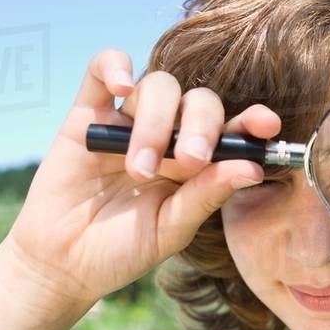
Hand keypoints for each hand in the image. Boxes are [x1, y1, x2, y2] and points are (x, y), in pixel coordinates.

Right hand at [5, 48, 279, 308]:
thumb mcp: (171, 229)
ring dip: (156, 123)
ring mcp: (128, 121)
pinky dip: (115, 67)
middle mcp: (168, 136)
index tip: (267, 125)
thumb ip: (207, 196)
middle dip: (201, 126)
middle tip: (189, 161)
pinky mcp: (87, 114)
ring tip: (141, 169)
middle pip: (198, 102)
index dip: (251, 121)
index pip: (232, 131)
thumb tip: (251, 168)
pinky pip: (102, 68)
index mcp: (196, 163)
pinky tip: (121, 89)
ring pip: (157, 86)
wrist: (62, 262)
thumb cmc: (121, 250)